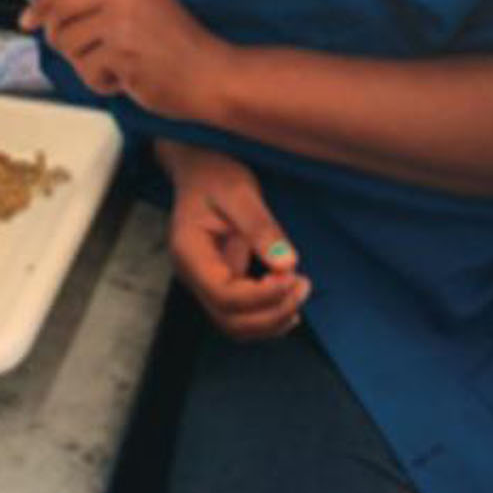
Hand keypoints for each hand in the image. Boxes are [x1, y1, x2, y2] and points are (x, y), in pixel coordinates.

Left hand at [19, 0, 227, 120]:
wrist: (214, 76)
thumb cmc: (181, 49)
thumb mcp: (145, 8)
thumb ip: (106, 4)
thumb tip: (52, 16)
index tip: (30, 15)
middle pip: (61, 10)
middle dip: (55, 34)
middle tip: (68, 49)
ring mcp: (123, 23)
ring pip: (69, 43)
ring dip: (85, 63)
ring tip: (114, 68)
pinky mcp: (122, 53)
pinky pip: (87, 70)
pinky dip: (101, 83)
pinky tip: (125, 81)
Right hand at [164, 145, 311, 341]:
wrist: (199, 167)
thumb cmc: (215, 173)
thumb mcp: (240, 191)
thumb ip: (261, 228)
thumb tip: (287, 265)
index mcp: (189, 252)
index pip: (224, 295)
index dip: (262, 296)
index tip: (293, 278)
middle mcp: (192, 275)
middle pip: (229, 319)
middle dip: (271, 312)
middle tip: (303, 285)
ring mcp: (204, 282)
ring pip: (235, 324)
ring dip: (271, 320)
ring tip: (300, 292)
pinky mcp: (220, 281)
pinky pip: (241, 313)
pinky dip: (267, 315)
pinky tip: (290, 302)